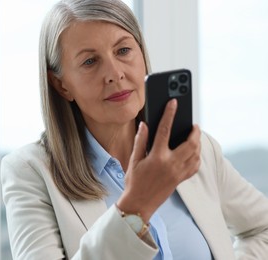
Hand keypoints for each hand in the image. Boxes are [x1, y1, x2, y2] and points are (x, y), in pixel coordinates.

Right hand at [116, 99, 200, 222]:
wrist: (139, 204)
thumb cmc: (134, 182)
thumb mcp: (133, 160)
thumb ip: (140, 141)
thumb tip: (144, 125)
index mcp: (157, 157)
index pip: (165, 130)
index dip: (169, 114)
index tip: (173, 103)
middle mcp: (171, 164)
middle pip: (190, 143)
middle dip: (195, 131)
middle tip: (194, 124)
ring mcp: (178, 173)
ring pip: (196, 154)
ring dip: (198, 143)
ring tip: (194, 136)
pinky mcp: (181, 180)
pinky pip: (195, 166)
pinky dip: (197, 157)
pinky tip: (194, 152)